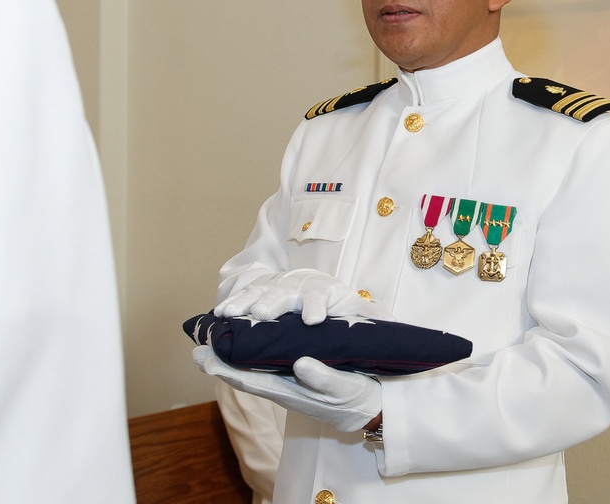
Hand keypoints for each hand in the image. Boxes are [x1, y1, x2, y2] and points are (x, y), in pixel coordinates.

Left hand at [194, 345, 381, 432]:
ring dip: (230, 358)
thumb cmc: (356, 395)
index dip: (224, 369)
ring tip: (211, 342)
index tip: (203, 358)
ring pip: (251, 369)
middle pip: (243, 374)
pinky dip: (247, 354)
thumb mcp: (344, 387)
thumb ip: (323, 378)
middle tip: (196, 349)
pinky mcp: (293, 374)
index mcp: (290, 391)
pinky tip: (241, 342)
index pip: (250, 380)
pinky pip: (264, 365)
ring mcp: (286, 380)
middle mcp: (282, 386)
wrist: (370, 405)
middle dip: (219, 362)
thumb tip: (300, 364)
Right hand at [214, 269, 392, 324]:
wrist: (325, 295)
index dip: (315, 306)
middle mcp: (301, 285)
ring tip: (229, 314)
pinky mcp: (263, 291)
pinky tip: (219, 314)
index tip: (312, 320)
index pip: (321, 296)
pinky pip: (246, 296)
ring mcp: (280, 286)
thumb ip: (372, 322)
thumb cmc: (345, 309)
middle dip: (273, 303)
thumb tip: (390, 324)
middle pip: (286, 292)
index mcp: (327, 292)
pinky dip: (234, 302)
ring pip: (261, 292)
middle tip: (263, 316)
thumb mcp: (364, 316)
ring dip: (245, 302)